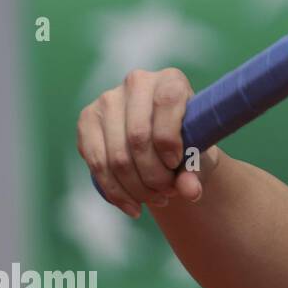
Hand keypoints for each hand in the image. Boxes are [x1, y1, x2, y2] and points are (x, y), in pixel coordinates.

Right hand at [76, 68, 221, 217]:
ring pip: (115, 155)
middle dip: (154, 174)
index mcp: (170, 80)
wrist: (166, 144)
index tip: (176, 165)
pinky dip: (116, 192)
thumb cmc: (189, 143)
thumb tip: (190, 191)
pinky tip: (133, 207)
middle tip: (168, 193)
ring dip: (136, 188)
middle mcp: (136, 82)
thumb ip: (197, 170)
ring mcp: (106, 100)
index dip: (170, 141)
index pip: (167, 104)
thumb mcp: (200, 154)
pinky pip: (96, 164)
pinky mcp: (86, 120)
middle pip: (137, 137)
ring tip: (156, 200)